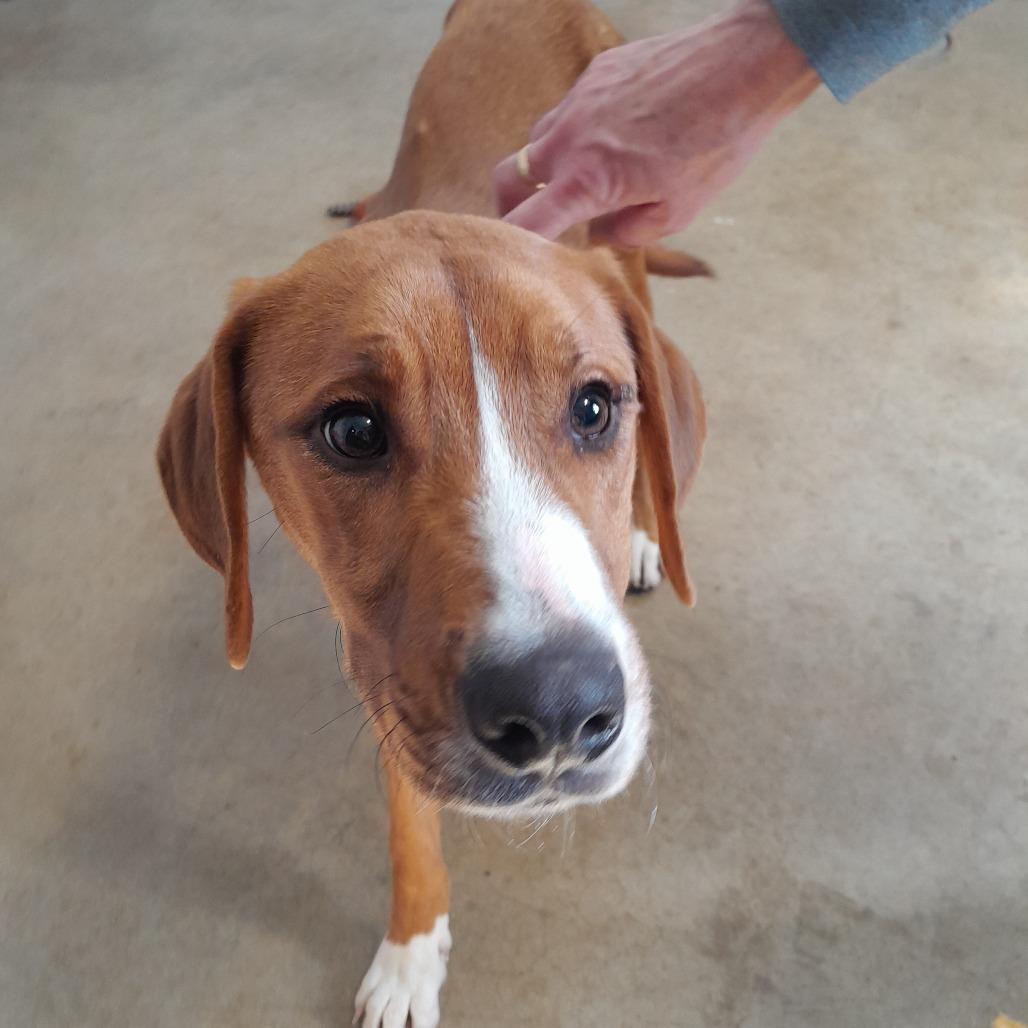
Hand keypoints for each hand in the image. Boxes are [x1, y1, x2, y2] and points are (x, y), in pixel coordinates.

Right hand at [493, 0, 819, 244]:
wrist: (744, 65)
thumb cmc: (717, 143)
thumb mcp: (675, 212)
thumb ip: (625, 231)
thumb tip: (598, 232)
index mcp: (586, 180)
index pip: (525, 222)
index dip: (510, 245)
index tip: (508, 262)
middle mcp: (570, 137)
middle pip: (508, 178)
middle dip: (508, 206)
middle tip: (524, 224)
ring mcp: (578, 99)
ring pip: (537, 141)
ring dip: (546, 168)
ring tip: (579, 181)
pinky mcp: (596, 73)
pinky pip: (569, 110)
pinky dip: (577, 133)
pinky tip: (614, 139)